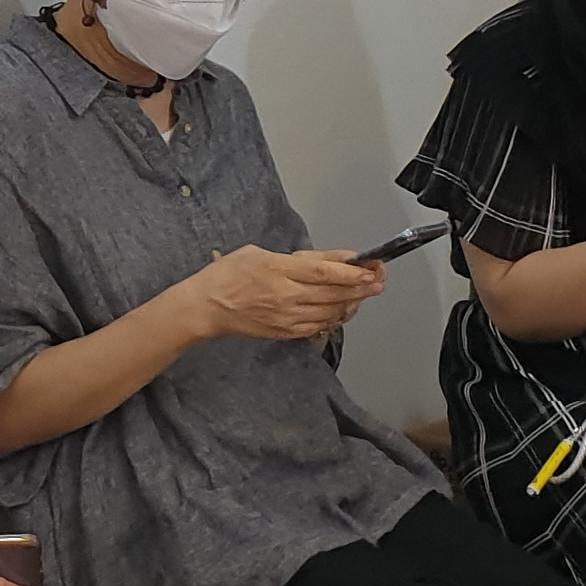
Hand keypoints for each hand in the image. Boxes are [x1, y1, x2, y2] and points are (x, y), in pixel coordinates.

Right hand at [169, 246, 382, 341]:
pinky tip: (342, 309)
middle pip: (333, 293)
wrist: (207, 308)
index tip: (371, 269)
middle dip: (360, 287)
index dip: (351, 272)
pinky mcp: (286, 332)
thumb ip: (299, 258)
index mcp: (278, 270)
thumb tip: (332, 260)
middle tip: (379, 281)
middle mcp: (286, 296)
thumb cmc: (228, 274)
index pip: (324, 272)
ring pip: (330, 311)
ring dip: (352, 302)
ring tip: (365, 293)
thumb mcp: (260, 253)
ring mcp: (287, 317)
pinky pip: (319, 325)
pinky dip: (335, 317)